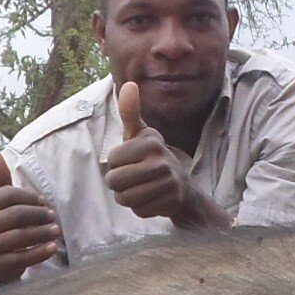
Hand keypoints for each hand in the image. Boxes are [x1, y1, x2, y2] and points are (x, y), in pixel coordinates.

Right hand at [0, 152, 62, 283]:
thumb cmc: (4, 229)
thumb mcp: (1, 205)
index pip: (7, 195)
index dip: (29, 197)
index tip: (44, 202)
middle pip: (15, 215)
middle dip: (39, 214)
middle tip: (54, 217)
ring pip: (19, 237)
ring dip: (42, 232)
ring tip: (56, 231)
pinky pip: (21, 258)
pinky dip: (40, 252)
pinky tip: (53, 247)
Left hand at [101, 81, 226, 228]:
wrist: (182, 186)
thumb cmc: (152, 157)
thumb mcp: (140, 134)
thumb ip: (131, 112)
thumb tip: (129, 84)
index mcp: (151, 142)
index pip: (113, 160)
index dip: (116, 163)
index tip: (130, 161)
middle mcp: (161, 162)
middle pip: (115, 181)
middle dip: (118, 183)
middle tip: (133, 178)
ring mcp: (167, 184)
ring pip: (124, 198)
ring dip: (127, 197)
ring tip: (140, 188)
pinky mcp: (169, 203)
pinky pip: (138, 210)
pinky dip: (140, 208)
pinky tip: (151, 198)